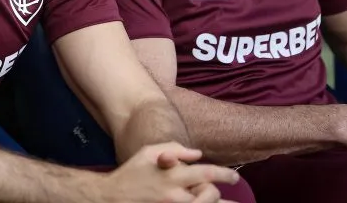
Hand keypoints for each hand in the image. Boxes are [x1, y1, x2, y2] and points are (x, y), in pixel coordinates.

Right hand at [99, 142, 239, 202]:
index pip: (207, 174)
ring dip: (211, 202)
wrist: (112, 197)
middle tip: (215, 190)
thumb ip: (175, 149)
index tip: (234, 177)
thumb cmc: (131, 172)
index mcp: (173, 175)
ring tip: (222, 202)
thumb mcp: (149, 152)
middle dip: (216, 192)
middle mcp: (176, 195)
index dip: (225, 175)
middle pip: (210, 195)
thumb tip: (198, 154)